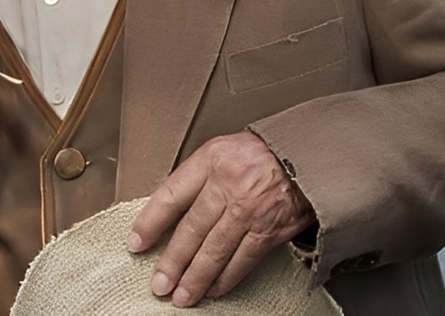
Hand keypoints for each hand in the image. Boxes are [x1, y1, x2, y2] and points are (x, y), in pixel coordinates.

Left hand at [128, 130, 314, 307]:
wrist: (308, 156)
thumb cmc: (262, 152)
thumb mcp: (223, 149)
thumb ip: (198, 176)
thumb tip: (170, 212)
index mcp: (210, 160)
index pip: (171, 196)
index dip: (149, 223)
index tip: (136, 243)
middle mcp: (228, 185)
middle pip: (191, 230)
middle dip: (171, 262)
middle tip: (158, 284)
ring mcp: (250, 210)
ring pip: (215, 251)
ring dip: (195, 278)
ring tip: (180, 296)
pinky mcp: (270, 230)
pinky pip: (243, 260)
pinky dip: (226, 279)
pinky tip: (212, 290)